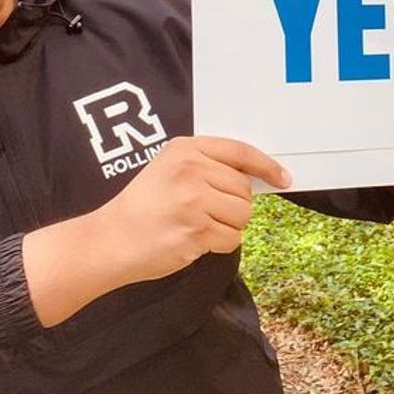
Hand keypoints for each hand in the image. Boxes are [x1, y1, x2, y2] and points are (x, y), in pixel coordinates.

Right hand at [22, 136, 289, 326]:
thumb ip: (206, 167)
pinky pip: (231, 239)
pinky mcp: (196, 230)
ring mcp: (194, 200)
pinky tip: (193, 241)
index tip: (283, 177)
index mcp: (185, 149)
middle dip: (234, 206)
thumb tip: (253, 178)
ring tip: (197, 226)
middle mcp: (191, 169)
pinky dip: (218, 245)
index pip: (239, 151)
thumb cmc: (142, 207)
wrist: (110, 239)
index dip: (266, 166)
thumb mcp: (168, 169)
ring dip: (227, 227)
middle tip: (205, 213)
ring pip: (243, 216)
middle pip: (244, 190)